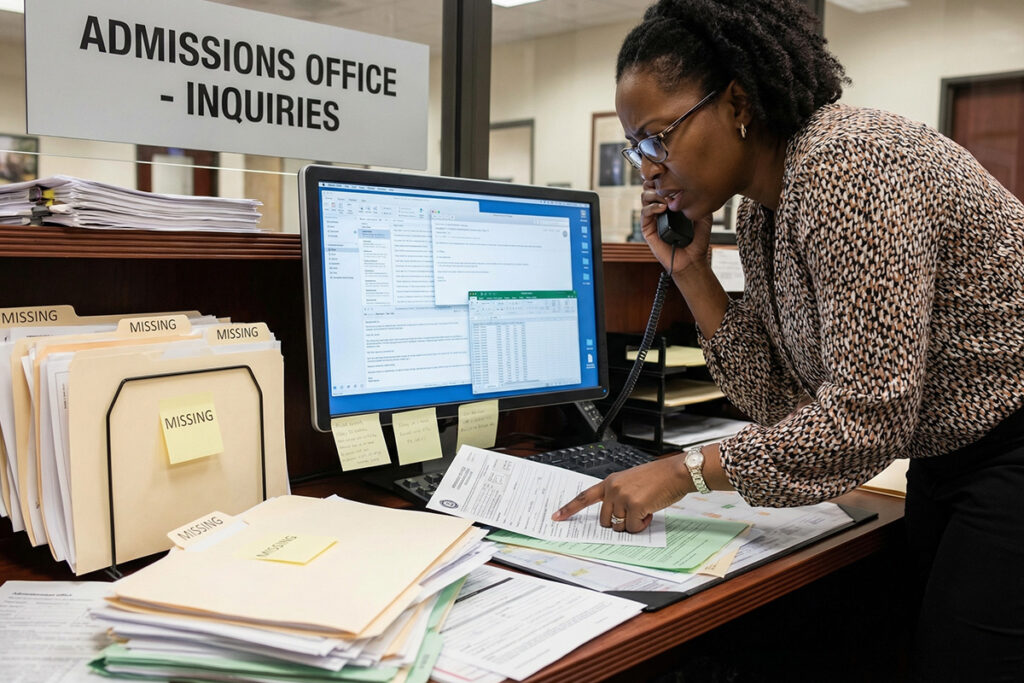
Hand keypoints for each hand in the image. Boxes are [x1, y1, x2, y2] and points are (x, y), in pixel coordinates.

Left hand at [550, 455, 691, 532]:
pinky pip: (633, 528)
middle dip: (618, 523)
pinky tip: (650, 512)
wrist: (675, 472)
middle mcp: (613, 488)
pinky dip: (642, 525)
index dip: (569, 508)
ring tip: (645, 509)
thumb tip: (614, 519)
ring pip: (618, 526)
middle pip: (604, 520)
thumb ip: (618, 495)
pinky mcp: (634, 506)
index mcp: (610, 481)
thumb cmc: (657, 478)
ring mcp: (622, 497)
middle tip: (634, 513)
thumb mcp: (631, 482)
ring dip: (632, 524)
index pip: (584, 496)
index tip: (556, 516)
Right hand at [639, 179, 712, 275]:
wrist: (692, 259)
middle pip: (649, 186)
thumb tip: (696, 186)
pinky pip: (644, 212)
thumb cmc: (698, 240)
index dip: (664, 177)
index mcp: (671, 203)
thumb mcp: (704, 215)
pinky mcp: (648, 228)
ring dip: (655, 194)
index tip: (673, 176)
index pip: (662, 184)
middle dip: (656, 182)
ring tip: (667, 200)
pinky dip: (652, 207)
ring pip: (644, 196)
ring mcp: (653, 218)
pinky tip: (663, 208)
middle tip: (667, 186)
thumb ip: (699, 200)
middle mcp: (660, 208)